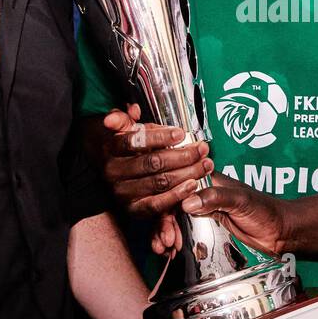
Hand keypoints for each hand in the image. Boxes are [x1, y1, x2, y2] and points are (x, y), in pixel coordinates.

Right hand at [97, 104, 213, 217]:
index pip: (135, 141)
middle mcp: (114, 171)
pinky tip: (193, 185)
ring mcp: (122, 192)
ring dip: (187, 174)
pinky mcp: (132, 209)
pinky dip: (177, 195)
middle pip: (152, 163)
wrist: (116, 176)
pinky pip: (157, 205)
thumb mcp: (126, 130)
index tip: (181, 133)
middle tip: (202, 149)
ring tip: (205, 165)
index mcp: (112, 148)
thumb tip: (133, 109)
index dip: (160, 137)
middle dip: (182, 155)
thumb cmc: (129, 149)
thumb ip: (128, 118)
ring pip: (159, 183)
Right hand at [173, 172, 289, 256]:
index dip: (166, 200)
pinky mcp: (207, 223)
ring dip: (165, 231)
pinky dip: (174, 237)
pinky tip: (169, 248)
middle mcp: (203, 191)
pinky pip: (184, 227)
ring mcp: (204, 207)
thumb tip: (188, 202)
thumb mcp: (241, 201)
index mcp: (209, 179)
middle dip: (163, 221)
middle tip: (165, 239)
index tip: (163, 219)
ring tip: (164, 247)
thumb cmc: (267, 210)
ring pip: (175, 216)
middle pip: (172, 202)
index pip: (178, 184)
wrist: (280, 231)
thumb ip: (216, 199)